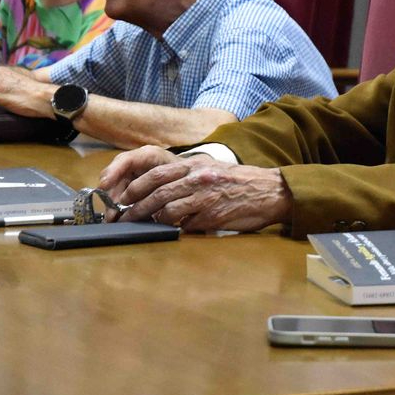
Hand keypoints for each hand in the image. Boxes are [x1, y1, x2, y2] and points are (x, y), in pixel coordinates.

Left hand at [102, 148, 292, 231]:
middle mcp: (198, 178)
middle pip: (157, 191)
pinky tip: (171, 229)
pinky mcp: (213, 216)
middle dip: (136, 205)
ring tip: (142, 225)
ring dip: (152, 219)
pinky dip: (176, 227)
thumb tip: (161, 192)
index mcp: (196, 164)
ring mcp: (205, 197)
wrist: (270, 191)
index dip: (136, 187)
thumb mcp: (212, 169)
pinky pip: (186, 224)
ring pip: (168, 209)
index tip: (124, 198)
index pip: (157, 174)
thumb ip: (188, 177)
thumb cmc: (240, 182)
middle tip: (124, 216)